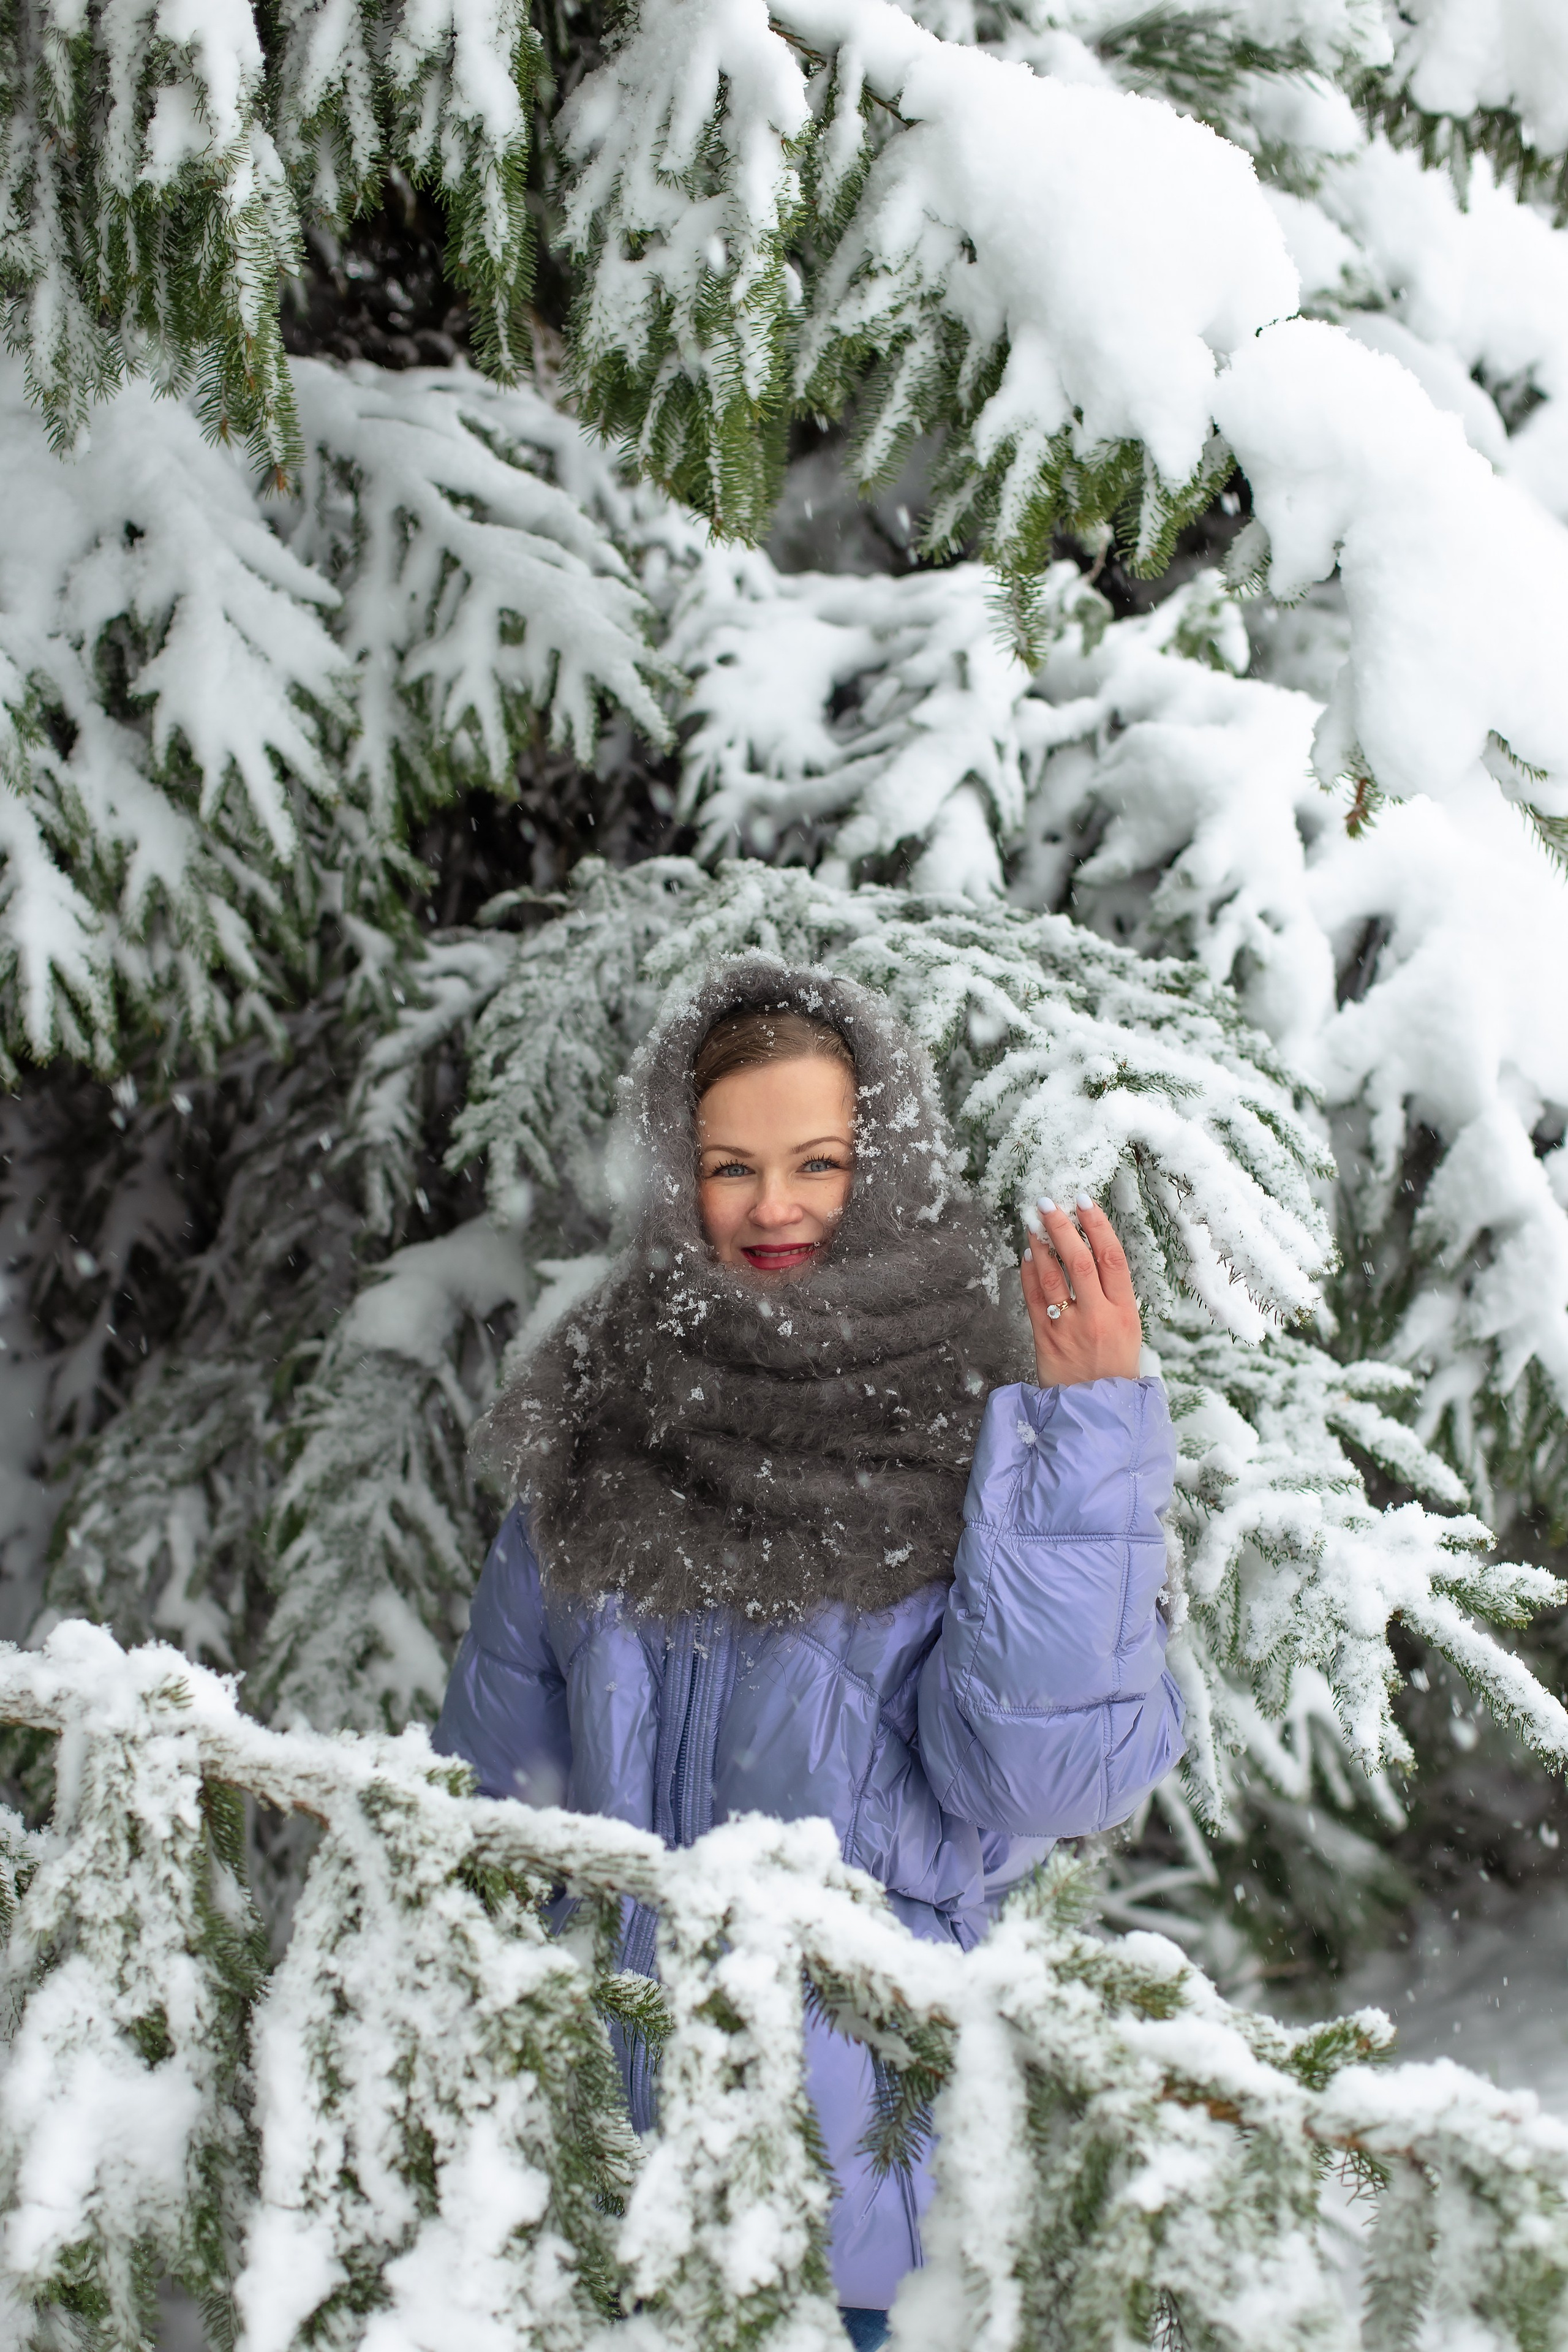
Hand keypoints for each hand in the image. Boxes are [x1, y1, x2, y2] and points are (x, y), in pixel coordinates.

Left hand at [1021, 1196, 1142, 1386]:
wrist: (1096, 1411)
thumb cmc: (1114, 1369)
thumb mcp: (1129, 1331)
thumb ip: (1114, 1296)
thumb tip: (1094, 1252)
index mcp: (1125, 1313)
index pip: (1113, 1258)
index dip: (1098, 1225)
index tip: (1084, 1201)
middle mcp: (1099, 1317)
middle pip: (1081, 1261)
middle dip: (1063, 1227)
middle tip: (1049, 1202)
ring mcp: (1070, 1328)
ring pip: (1053, 1276)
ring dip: (1041, 1245)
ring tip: (1033, 1222)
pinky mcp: (1045, 1340)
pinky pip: (1033, 1299)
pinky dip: (1029, 1273)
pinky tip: (1026, 1255)